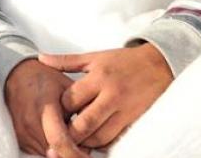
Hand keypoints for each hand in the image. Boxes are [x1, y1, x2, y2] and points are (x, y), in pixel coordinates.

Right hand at [4, 59, 89, 157]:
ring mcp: (22, 132)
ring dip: (61, 151)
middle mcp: (30, 122)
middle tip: (84, 144)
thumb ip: (82, 109)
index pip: (59, 140)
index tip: (88, 156)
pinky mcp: (20, 139)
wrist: (16, 76)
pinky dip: (51, 148)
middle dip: (72, 152)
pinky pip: (40, 151)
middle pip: (55, 151)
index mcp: (44, 107)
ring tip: (68, 132)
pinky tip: (56, 133)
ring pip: (48, 154)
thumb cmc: (45, 79)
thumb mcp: (67, 87)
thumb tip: (96, 133)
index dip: (75, 154)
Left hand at [39, 43, 172, 148]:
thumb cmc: (123, 61)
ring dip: (86, 141)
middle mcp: (111, 95)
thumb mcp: (94, 57)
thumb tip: (40, 58)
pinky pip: (116, 140)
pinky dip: (104, 143)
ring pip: (100, 137)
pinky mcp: (136, 122)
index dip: (60, 108)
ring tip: (78, 137)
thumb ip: (66, 61)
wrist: (160, 65)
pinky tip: (96, 139)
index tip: (57, 111)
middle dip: (70, 132)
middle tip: (62, 133)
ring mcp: (126, 111)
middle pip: (83, 124)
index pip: (71, 100)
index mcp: (98, 77)